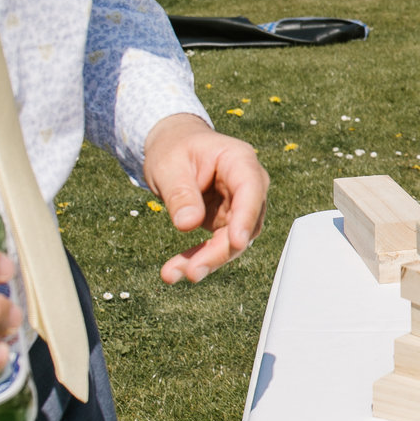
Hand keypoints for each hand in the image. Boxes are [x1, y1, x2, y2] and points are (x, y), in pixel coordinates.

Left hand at [144, 112, 269, 282]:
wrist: (174, 146)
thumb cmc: (174, 148)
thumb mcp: (168, 166)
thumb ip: (180, 194)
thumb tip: (188, 225)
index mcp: (239, 161)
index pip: (251, 190)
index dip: (246, 217)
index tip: (236, 242)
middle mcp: (248, 186)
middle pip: (245, 224)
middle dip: (219, 251)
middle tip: (192, 272)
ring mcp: (240, 207)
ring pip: (233, 242)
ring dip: (206, 261)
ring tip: (173, 274)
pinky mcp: (227, 222)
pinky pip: (218, 246)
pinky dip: (198, 258)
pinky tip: (174, 271)